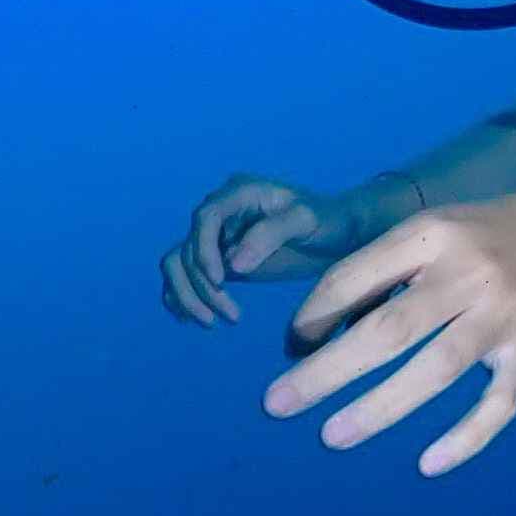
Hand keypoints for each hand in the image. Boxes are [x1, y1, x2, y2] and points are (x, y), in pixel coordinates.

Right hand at [161, 174, 357, 325]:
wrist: (337, 234)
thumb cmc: (327, 220)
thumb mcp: (307, 220)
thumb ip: (272, 234)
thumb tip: (233, 266)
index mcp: (240, 192)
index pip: (206, 218)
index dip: (204, 251)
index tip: (221, 281)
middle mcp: (221, 212)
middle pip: (189, 248)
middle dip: (204, 285)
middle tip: (231, 316)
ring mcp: (216, 236)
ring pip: (178, 263)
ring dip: (188, 295)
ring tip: (213, 323)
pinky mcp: (217, 259)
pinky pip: (182, 275)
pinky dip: (180, 296)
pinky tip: (196, 319)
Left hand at [263, 193, 515, 477]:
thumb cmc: (492, 236)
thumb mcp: (438, 227)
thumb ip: (386, 270)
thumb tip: (320, 331)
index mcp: (434, 235)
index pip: (356, 278)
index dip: (314, 316)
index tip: (294, 344)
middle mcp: (469, 273)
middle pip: (389, 329)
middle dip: (327, 371)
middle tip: (278, 404)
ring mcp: (504, 315)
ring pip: (437, 369)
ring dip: (380, 407)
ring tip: (333, 436)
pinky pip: (498, 403)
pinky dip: (466, 437)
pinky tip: (429, 464)